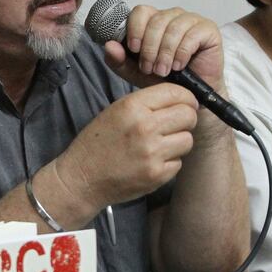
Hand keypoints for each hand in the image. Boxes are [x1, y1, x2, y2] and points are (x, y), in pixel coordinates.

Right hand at [56, 83, 198, 210]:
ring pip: (187, 140)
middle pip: (188, 115)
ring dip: (178, 141)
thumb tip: (181, 99)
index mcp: (133, 106)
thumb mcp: (116, 111)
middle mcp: (145, 127)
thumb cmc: (98, 143)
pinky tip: (152, 161)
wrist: (82, 178)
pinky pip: (179, 162)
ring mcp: (153, 153)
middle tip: (176, 125)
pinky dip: (170, 162)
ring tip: (161, 145)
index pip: (176, 93)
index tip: (186, 103)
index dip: (186, 98)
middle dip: (186, 119)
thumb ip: (147, 103)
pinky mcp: (157, 175)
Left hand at [103, 6, 224, 90]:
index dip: (135, 28)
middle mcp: (172, 16)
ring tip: (163, 70)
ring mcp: (191, 21)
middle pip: (156, 20)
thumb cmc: (166, 80)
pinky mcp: (208, 29)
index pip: (140, 11)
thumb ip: (120, 60)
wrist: (191, 96)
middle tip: (149, 68)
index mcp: (154, 21)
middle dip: (150, 47)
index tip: (133, 49)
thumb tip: (109, 46)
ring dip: (165, 52)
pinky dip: (182, 52)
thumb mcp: (136, 73)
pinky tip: (179, 66)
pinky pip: (192, 34)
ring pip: (173, 27)